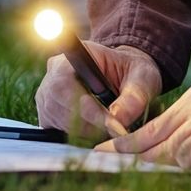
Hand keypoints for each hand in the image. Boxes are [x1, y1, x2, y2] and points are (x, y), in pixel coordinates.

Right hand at [35, 42, 161, 138]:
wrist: (126, 74)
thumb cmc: (133, 72)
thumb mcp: (142, 77)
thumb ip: (134, 96)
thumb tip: (117, 120)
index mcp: (75, 56)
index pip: (65, 83)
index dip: (85, 108)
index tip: (112, 123)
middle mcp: (54, 72)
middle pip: (59, 105)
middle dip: (89, 123)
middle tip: (115, 129)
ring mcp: (48, 93)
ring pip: (59, 121)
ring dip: (86, 131)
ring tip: (109, 127)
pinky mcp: (49, 111)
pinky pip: (59, 129)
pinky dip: (80, 135)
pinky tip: (97, 129)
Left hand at [94, 64, 190, 170]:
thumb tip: (184, 148)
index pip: (154, 123)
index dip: (127, 140)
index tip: (105, 150)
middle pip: (153, 138)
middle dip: (124, 154)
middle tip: (94, 163)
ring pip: (169, 152)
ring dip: (146, 168)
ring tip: (116, 176)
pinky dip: (179, 173)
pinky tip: (163, 180)